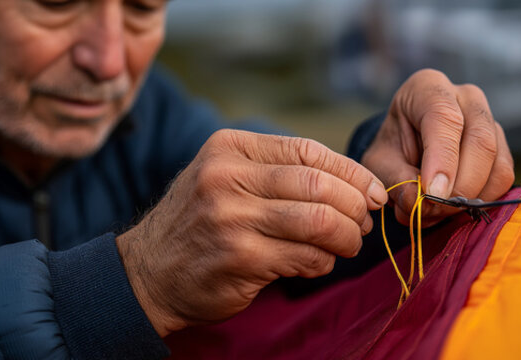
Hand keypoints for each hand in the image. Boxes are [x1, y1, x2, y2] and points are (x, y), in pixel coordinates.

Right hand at [116, 129, 388, 336]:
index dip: (350, 172)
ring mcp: (232, 218)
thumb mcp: (226, 178)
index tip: (372, 191)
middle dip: (355, 206)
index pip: (308, 150)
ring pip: (319, 221)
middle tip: (364, 223)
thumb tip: (356, 184)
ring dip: (346, 236)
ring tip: (348, 244)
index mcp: (229, 148)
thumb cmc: (200, 223)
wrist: (148, 272)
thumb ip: (279, 172)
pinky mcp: (240, 258)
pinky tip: (318, 263)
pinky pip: (306, 256)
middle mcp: (227, 177)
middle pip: (319, 184)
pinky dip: (323, 262)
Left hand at [362, 69, 514, 225]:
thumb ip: (396, 180)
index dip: (442, 160)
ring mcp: (490, 121)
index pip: (445, 118)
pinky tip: (453, 207)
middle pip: (480, 141)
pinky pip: (503, 178)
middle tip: (435, 211)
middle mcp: (466, 97)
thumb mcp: (380, 163)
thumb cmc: (391, 149)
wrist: (406, 149)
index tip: (433, 194)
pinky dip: (481, 199)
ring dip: (470, 198)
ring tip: (436, 211)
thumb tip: (420, 202)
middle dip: (459, 186)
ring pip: (498, 164)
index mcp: (428, 88)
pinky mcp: (503, 146)